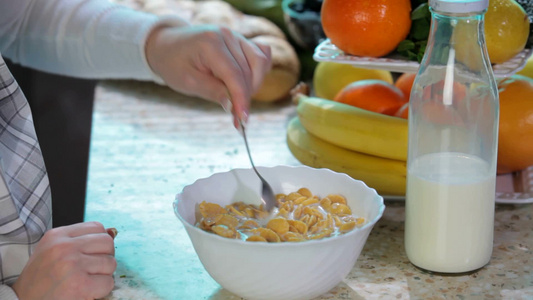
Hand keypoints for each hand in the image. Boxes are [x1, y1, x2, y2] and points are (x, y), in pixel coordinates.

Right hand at [12, 222, 116, 299]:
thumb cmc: (40, 279)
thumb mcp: (52, 250)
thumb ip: (78, 240)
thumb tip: (112, 233)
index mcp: (57, 235)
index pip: (97, 227)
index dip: (101, 241)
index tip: (93, 253)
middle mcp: (64, 247)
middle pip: (107, 243)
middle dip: (106, 257)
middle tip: (93, 269)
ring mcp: (72, 265)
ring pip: (110, 263)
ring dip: (103, 275)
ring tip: (87, 281)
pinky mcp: (80, 285)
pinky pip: (108, 282)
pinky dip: (101, 290)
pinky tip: (87, 291)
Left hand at [145, 24, 271, 126]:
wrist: (167, 46)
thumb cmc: (174, 64)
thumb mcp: (187, 82)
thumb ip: (213, 92)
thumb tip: (234, 106)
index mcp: (210, 43)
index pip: (235, 75)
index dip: (241, 99)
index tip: (243, 120)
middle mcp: (227, 35)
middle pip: (249, 71)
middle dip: (245, 96)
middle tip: (237, 118)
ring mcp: (236, 36)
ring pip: (259, 63)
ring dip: (254, 85)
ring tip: (238, 100)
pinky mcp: (241, 41)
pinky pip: (261, 56)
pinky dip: (258, 72)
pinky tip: (247, 84)